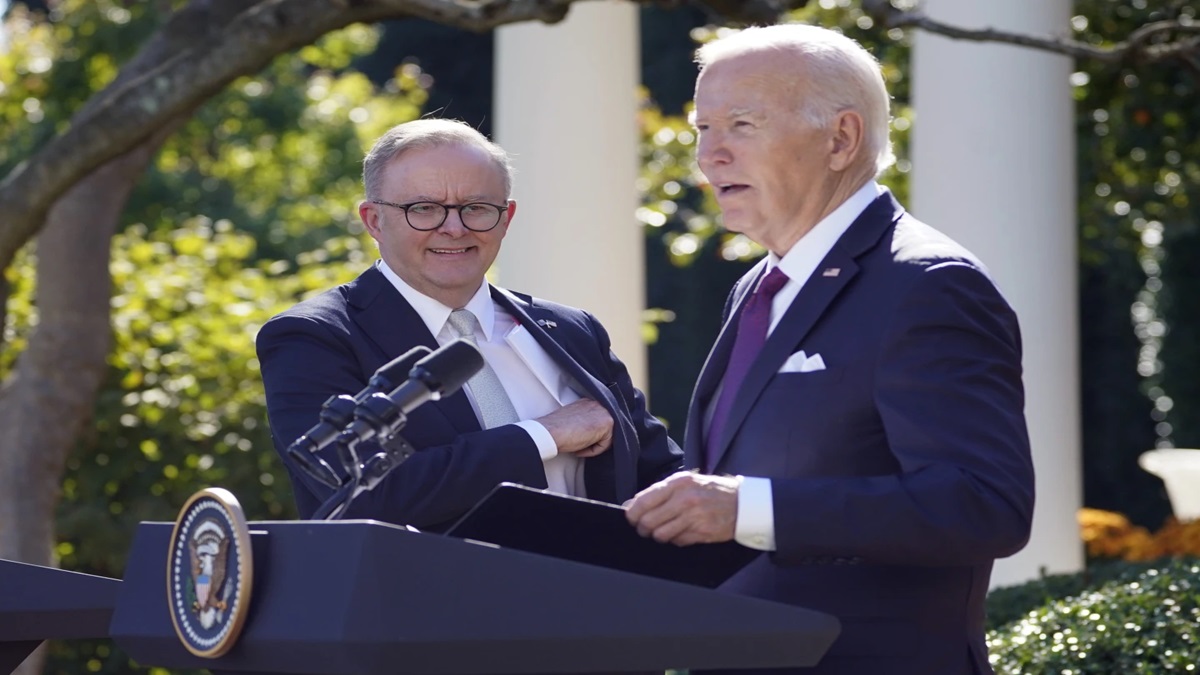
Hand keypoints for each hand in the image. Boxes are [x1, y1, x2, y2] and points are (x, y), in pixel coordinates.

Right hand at [536, 398, 612, 457]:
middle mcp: (597, 403)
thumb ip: (584, 421)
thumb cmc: (555, 429)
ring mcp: (604, 411)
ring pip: (607, 436)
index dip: (591, 434)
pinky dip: (594, 451)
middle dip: (596, 439)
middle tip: (582, 445)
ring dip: (594, 445)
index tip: (581, 440)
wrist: (549, 432)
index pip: (598, 420)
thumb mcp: (573, 420)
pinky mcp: (607, 422)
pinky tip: (581, 449)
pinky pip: (606, 443)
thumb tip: (591, 432)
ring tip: (579, 447)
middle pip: (605, 428)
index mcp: (587, 402)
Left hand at [624, 471, 739, 545]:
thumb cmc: (710, 491)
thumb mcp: (686, 483)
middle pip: (649, 521)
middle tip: (646, 529)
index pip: (644, 501)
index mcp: (678, 483)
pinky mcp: (702, 532)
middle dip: (643, 528)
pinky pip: (677, 542)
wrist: (743, 502)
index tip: (631, 518)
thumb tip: (630, 505)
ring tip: (665, 531)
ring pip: (660, 534)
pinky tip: (683, 532)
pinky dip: (676, 540)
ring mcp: (694, 516)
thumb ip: (659, 492)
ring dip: (659, 536)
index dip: (632, 513)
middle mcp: (685, 499)